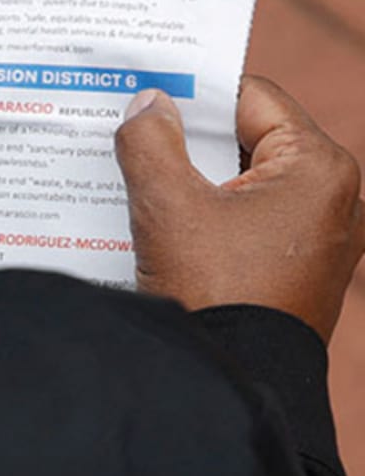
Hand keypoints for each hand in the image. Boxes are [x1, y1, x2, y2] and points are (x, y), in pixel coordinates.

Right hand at [115, 78, 364, 341]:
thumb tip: (150, 103)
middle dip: (194, 137)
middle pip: (253, 137)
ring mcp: (327, 237)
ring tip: (145, 176)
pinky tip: (168, 219)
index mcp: (320, 167)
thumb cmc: (215, 290)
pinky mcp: (306, 268)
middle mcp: (338, 196)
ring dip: (199, 176)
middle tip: (138, 131)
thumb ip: (151, 139)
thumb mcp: (168, 204)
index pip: (252, 97)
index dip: (197, 92)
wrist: (241, 382)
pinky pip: (256, 218)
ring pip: (250, 180)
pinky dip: (215, 211)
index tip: (149, 93)